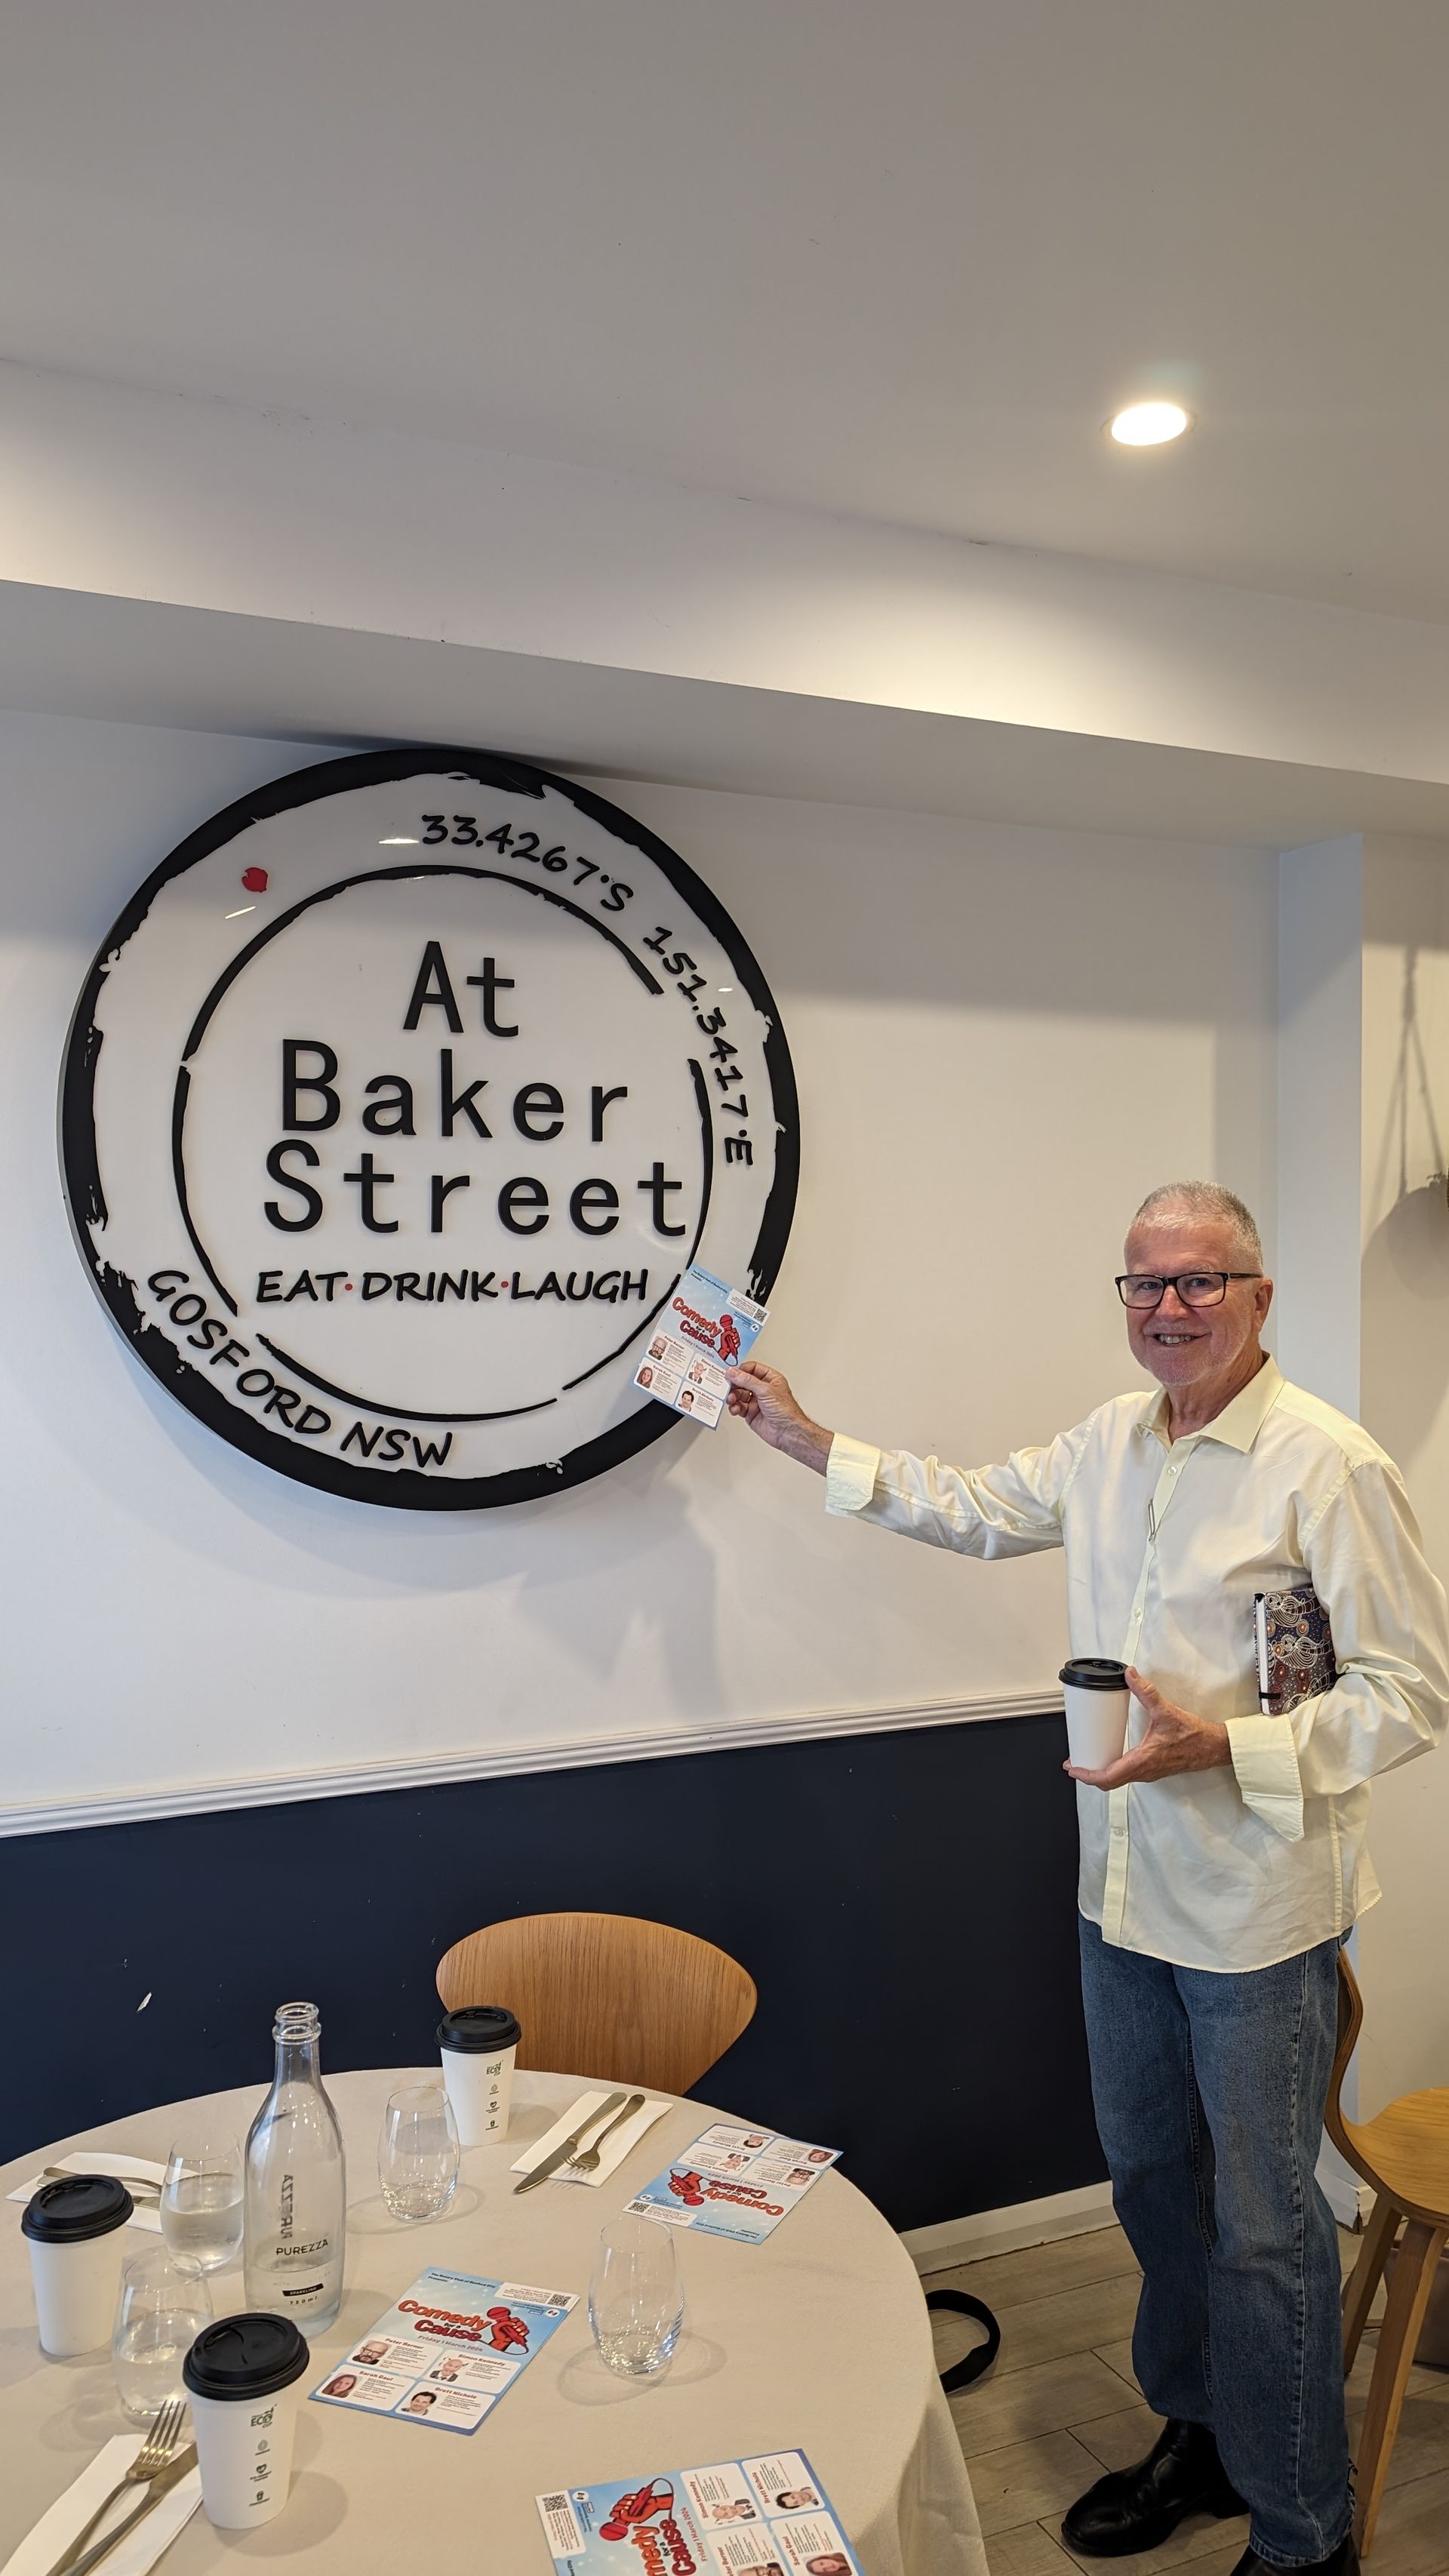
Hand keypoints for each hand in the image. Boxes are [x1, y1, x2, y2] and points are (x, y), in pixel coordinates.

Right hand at [725, 1362, 833, 1472]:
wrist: (787, 1432)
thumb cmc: (786, 1411)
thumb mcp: (765, 1390)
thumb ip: (747, 1380)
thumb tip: (733, 1372)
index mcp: (770, 1379)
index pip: (752, 1369)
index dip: (741, 1370)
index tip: (730, 1373)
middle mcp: (763, 1389)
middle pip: (743, 1382)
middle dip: (734, 1385)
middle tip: (727, 1387)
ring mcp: (756, 1401)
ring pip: (739, 1395)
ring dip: (733, 1397)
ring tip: (732, 1400)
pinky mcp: (751, 1413)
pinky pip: (738, 1407)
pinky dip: (735, 1407)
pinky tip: (735, 1409)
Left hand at [1065, 1667, 1231, 1788]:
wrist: (1214, 1748)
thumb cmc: (1194, 1735)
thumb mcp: (1166, 1711)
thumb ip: (1146, 1691)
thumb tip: (1130, 1675)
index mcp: (1143, 1761)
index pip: (1108, 1777)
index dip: (1087, 1775)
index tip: (1073, 1768)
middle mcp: (1144, 1771)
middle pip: (1110, 1782)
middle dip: (1089, 1775)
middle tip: (1074, 1764)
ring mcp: (1150, 1773)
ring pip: (1119, 1781)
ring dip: (1102, 1774)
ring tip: (1088, 1760)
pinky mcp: (1155, 1770)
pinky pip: (1129, 1776)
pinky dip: (1114, 1771)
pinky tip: (1111, 1757)